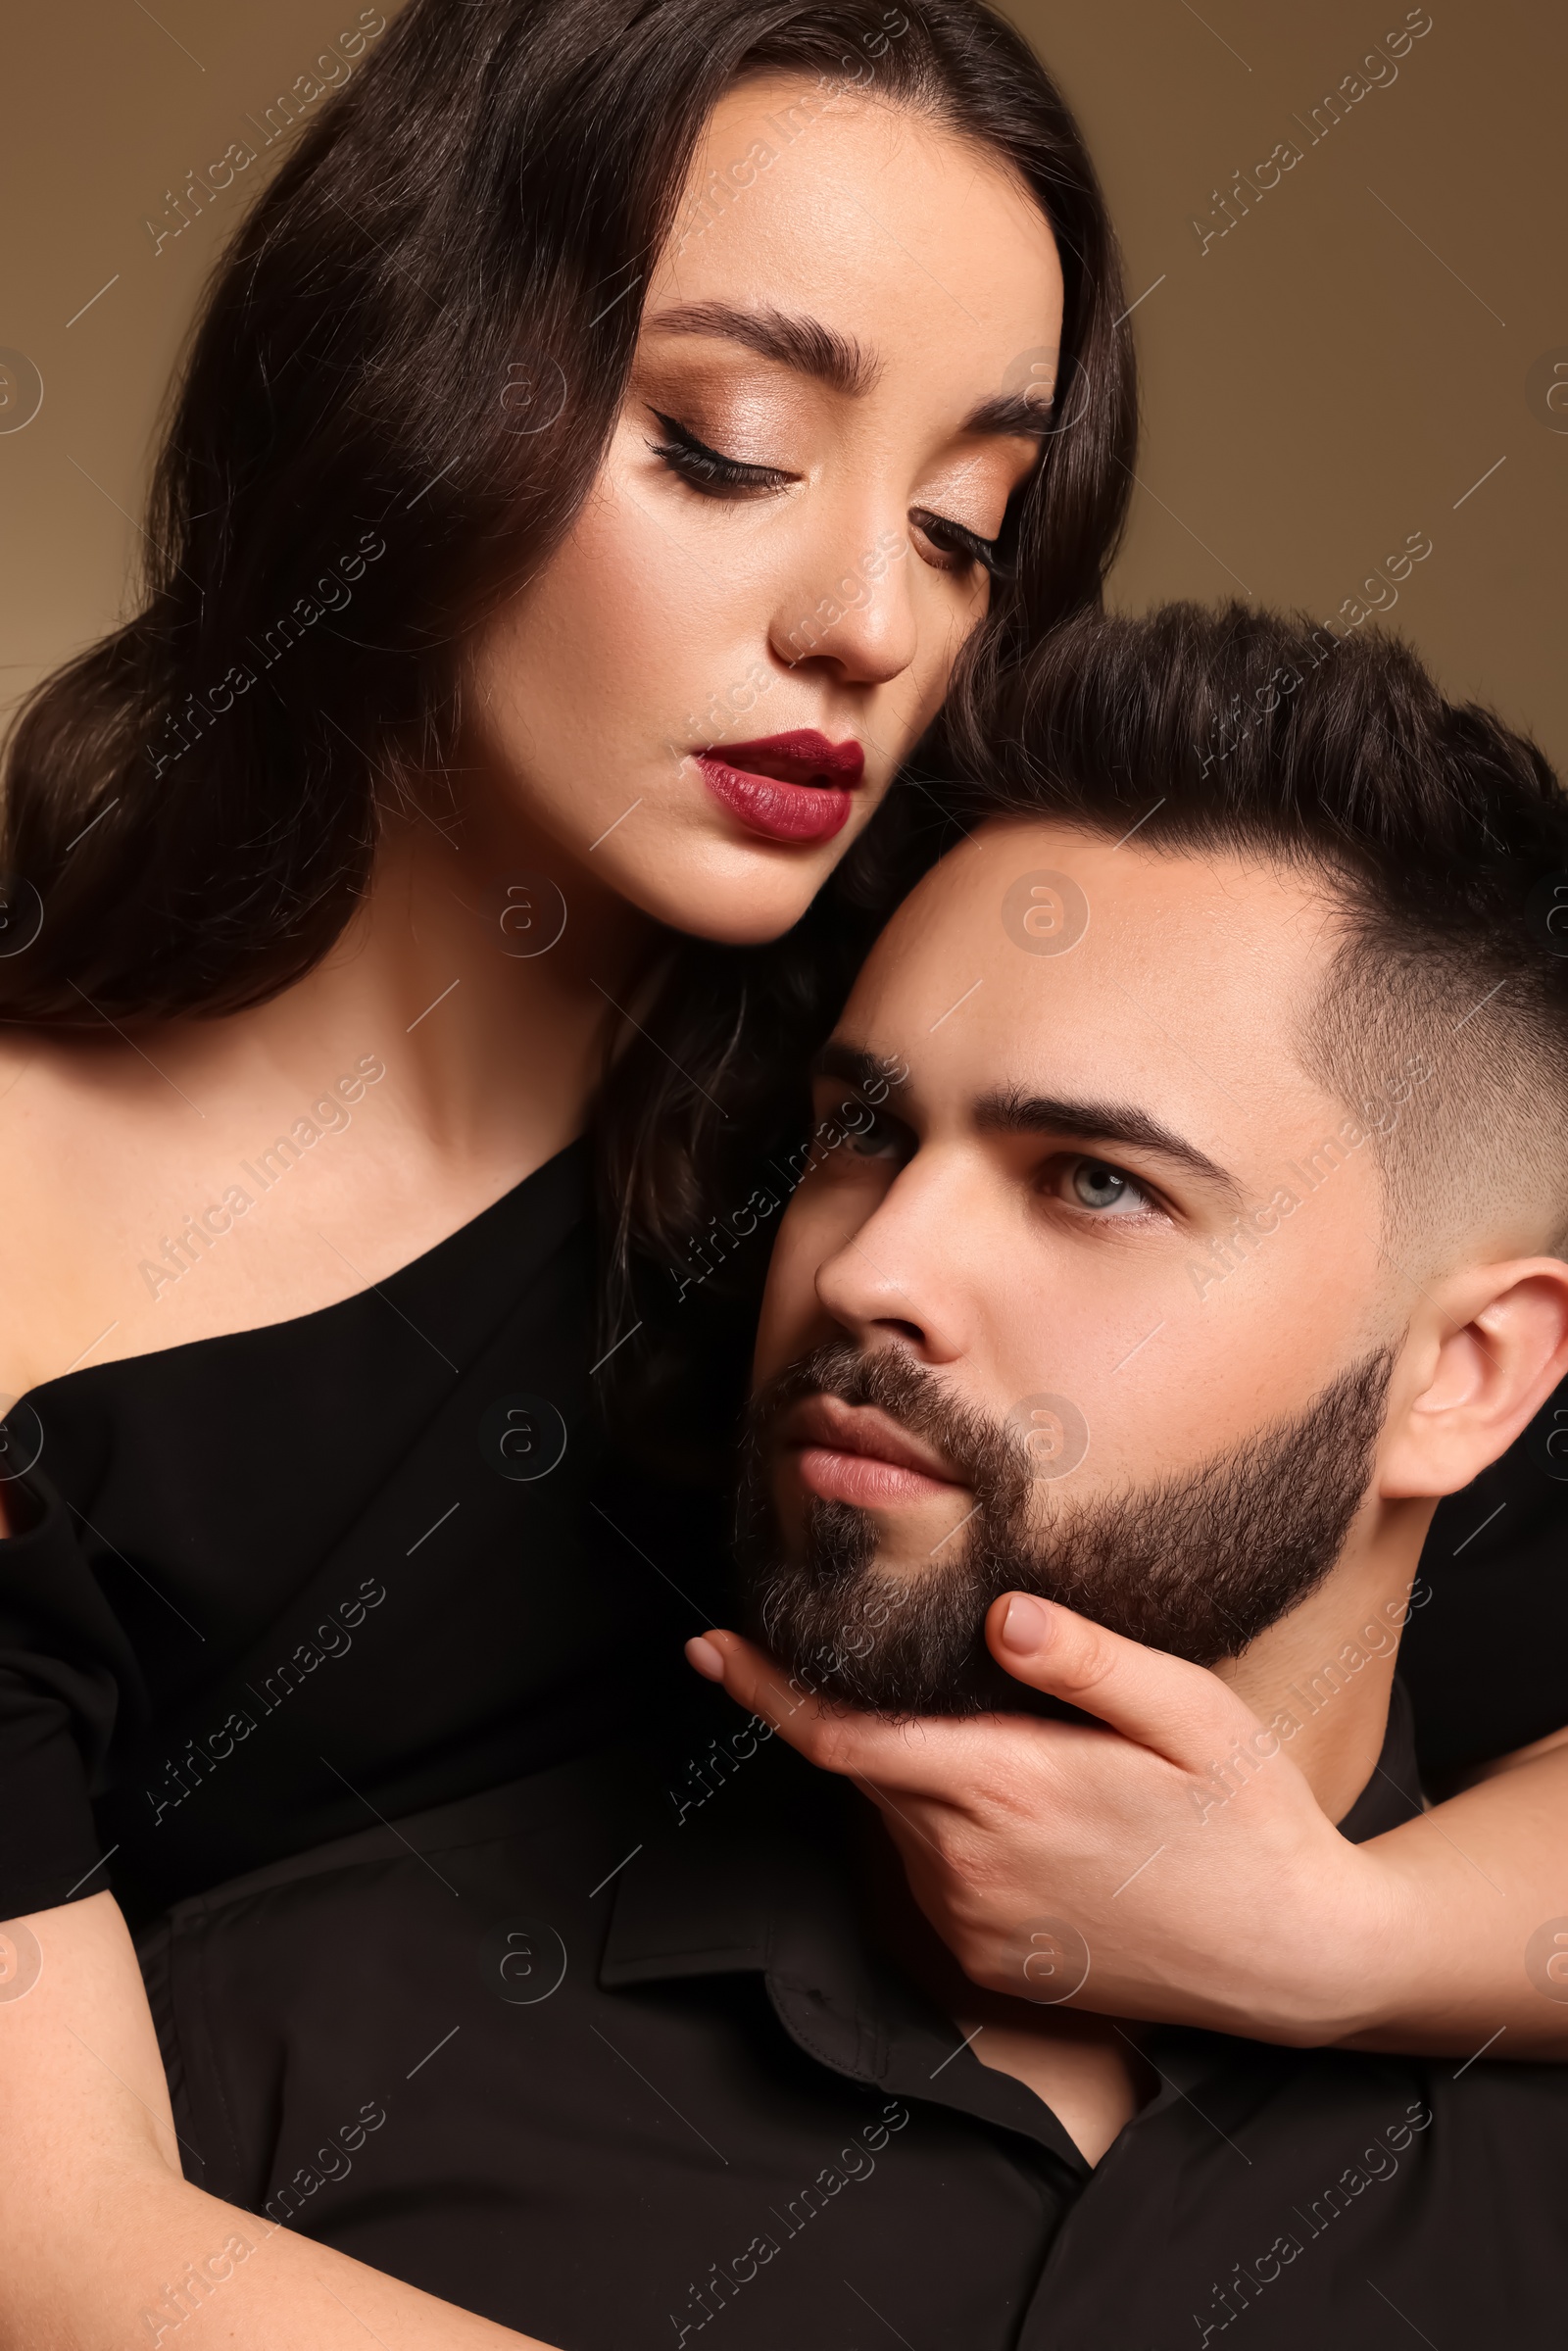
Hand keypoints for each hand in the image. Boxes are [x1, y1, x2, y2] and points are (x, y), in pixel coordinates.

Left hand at [686, 1594, 1412, 2044]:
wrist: (1293, 1960)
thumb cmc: (1248, 1819)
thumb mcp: (1190, 1714)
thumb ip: (1088, 1661)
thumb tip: (1000, 1613)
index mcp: (1002, 1787)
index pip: (839, 1734)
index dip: (764, 1689)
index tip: (707, 1646)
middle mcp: (964, 1863)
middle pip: (867, 1767)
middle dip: (867, 1713)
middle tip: (916, 1668)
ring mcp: (972, 1922)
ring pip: (899, 1818)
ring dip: (921, 1773)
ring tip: (1014, 1748)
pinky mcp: (988, 1960)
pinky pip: (932, 1873)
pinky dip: (948, 1828)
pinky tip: (1028, 1813)